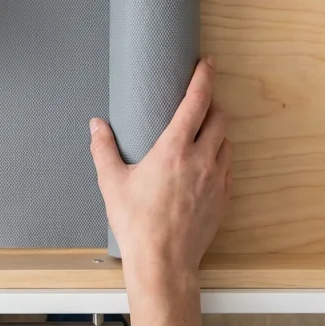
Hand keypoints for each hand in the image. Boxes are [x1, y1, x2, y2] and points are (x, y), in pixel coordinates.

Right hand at [89, 57, 231, 273]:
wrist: (163, 262)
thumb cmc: (137, 223)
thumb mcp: (112, 182)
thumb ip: (103, 148)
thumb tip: (96, 125)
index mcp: (174, 149)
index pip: (196, 101)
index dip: (204, 78)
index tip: (207, 63)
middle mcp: (201, 159)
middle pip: (218, 118)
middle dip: (211, 104)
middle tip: (199, 101)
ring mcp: (216, 180)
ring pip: (226, 142)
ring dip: (217, 132)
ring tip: (201, 132)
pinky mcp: (223, 198)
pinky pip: (228, 168)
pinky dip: (220, 158)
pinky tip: (206, 164)